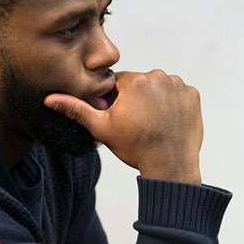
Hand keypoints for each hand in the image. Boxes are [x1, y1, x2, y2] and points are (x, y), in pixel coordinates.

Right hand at [44, 70, 203, 183]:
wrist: (170, 166)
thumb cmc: (135, 148)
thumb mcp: (101, 128)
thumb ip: (76, 109)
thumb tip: (50, 99)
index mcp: (135, 80)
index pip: (119, 82)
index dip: (117, 100)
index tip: (122, 118)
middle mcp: (159, 77)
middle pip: (140, 83)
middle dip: (137, 99)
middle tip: (138, 123)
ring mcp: (179, 86)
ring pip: (159, 88)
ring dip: (155, 100)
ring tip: (153, 123)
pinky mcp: (193, 96)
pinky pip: (178, 94)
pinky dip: (173, 105)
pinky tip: (167, 122)